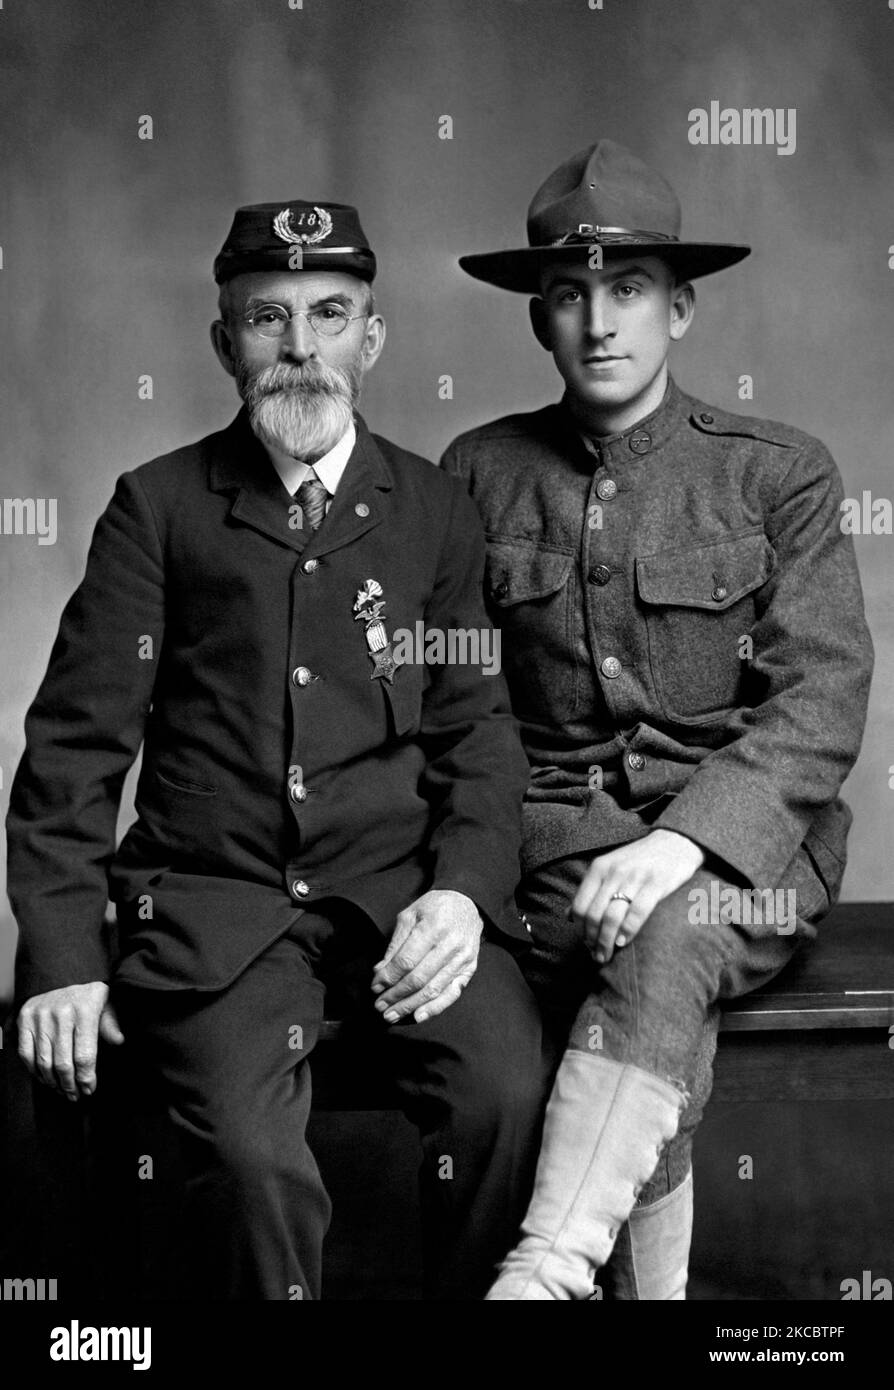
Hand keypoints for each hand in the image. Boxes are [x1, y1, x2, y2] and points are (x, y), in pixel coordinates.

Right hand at [17, 982, 124, 1101]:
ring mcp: (41, 1016)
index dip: (86, 1078)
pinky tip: (45, 1078)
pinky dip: (34, 1071)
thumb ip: (111, 1024)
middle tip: (75, 1095)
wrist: (62, 973)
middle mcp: (62, 1013)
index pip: (85, 1055)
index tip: (89, 1089)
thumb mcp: (107, 1004)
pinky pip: (26, 1053)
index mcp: (86, 1009)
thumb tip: (119, 1041)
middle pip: (63, 1063)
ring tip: (62, 1090)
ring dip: (53, 1082)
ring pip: (43, 1062)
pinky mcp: (25, 1018)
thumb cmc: (89, 996)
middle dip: (70, 1085)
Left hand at [371, 890, 482, 1024]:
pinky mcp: (470, 968)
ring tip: (392, 1015)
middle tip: (380, 1006)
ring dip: (410, 1005)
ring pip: (433, 989)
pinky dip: (435, 1008)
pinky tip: (419, 1016)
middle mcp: (451, 944)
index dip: (388, 977)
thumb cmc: (435, 907)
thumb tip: (380, 971)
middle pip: (418, 979)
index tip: (375, 986)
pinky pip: (452, 993)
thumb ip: (395, 944)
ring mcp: (463, 959)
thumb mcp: (410, 915)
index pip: (407, 960)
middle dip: (396, 995)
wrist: (467, 903)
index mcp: (434, 927)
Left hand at [572, 829, 705, 965]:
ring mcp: (634, 877)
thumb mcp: (610, 868)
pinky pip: (637, 912)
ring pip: (612, 917)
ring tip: (607, 954)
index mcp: (599, 868)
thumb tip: (568, 916)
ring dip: (606, 941)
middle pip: (594, 914)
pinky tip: (624, 942)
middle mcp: (613, 872)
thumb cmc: (640, 860)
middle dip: (592, 940)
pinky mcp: (656, 884)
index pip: (580, 905)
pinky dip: (628, 930)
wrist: (675, 841)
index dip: (580, 929)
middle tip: (597, 955)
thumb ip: (590, 890)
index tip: (585, 944)